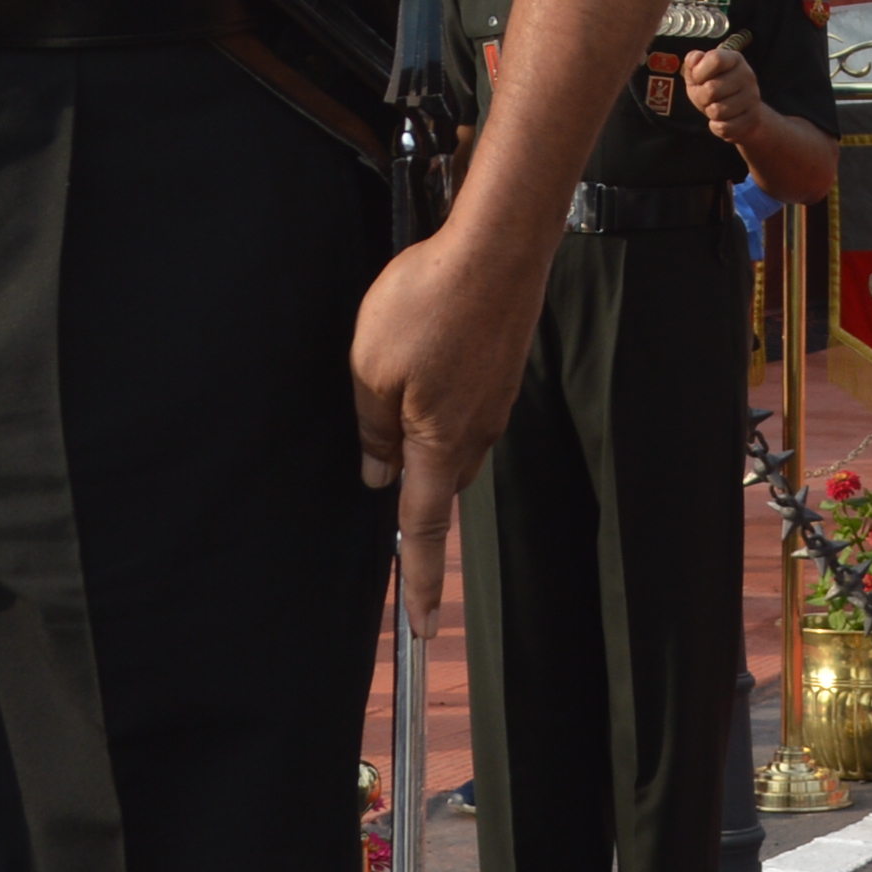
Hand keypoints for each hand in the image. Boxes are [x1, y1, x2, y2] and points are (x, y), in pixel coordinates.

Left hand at [349, 222, 551, 631]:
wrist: (499, 246)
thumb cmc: (430, 304)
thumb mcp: (370, 368)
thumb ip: (371, 426)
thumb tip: (377, 469)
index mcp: (440, 445)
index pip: (422, 529)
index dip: (418, 579)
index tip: (420, 626)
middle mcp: (476, 432)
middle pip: (437, 480)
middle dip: (409, 480)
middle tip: (376, 455)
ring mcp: (494, 399)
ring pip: (449, 436)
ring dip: (421, 424)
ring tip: (395, 374)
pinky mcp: (500, 368)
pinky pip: (464, 401)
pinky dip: (439, 393)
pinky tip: (426, 351)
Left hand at [682, 41, 768, 146]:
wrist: (740, 114)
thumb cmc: (715, 89)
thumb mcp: (700, 74)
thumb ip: (693, 63)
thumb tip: (695, 58)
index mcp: (734, 59)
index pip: (715, 59)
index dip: (699, 72)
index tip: (698, 78)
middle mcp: (747, 75)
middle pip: (711, 89)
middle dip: (701, 97)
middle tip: (708, 97)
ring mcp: (752, 98)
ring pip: (716, 111)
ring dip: (710, 112)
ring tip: (717, 107)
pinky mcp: (752, 119)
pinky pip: (723, 127)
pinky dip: (716, 126)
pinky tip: (723, 120)